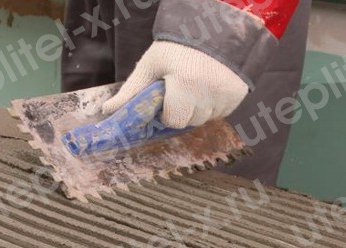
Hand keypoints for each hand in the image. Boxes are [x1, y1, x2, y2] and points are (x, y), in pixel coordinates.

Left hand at [102, 41, 249, 128]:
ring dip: (199, 109)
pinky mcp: (238, 94)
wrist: (213, 28)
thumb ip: (131, 91)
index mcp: (185, 84)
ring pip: (207, 119)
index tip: (167, 99)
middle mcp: (208, 92)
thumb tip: (107, 111)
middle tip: (180, 91)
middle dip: (183, 111)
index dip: (167, 113)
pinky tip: (209, 87)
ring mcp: (226, 94)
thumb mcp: (151, 65)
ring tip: (195, 87)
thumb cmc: (177, 47)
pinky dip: (215, 105)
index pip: (174, 120)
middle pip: (191, 122)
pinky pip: (223, 112)